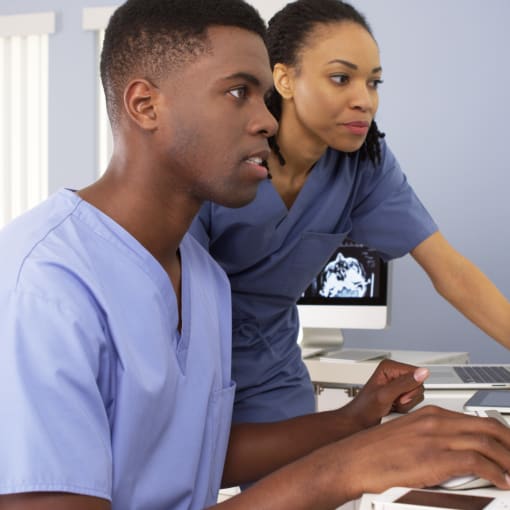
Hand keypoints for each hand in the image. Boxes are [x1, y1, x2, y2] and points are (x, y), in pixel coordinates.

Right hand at [328, 405, 509, 501]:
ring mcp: (436, 438)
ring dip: (508, 459)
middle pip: (488, 426)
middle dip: (509, 442)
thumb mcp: (407, 436)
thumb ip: (431, 439)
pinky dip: (496, 472)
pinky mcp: (435, 458)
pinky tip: (502, 481)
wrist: (355, 459)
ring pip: (487, 442)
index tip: (507, 443)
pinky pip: (477, 461)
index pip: (476, 418)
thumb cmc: (375, 451)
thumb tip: (450, 452)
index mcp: (430, 414)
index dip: (499, 433)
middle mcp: (436, 421)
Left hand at [344, 359, 428, 427]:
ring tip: (392, 405)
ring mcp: (398, 384)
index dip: (411, 389)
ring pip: (417, 395)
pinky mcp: (400, 393)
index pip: (417, 374)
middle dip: (408, 398)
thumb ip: (404, 384)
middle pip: (418, 385)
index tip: (398, 396)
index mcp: (389, 367)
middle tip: (393, 402)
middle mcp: (394, 373)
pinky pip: (414, 402)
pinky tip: (394, 408)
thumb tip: (422, 372)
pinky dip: (405, 409)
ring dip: (406, 405)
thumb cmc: (365, 408)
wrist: (359, 422)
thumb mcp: (385, 396)